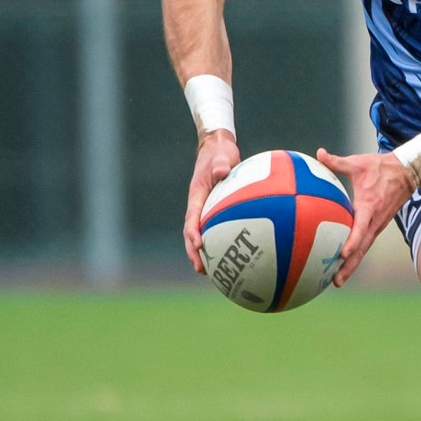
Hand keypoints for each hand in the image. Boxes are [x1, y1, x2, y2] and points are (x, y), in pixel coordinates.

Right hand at [183, 129, 241, 273]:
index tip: (199, 245)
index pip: (192, 217)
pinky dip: (217, 242)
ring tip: (209, 272)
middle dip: (194, 252)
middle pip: (191, 232)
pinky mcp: (213, 210)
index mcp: (197, 194)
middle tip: (200, 269)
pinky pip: (213, 229)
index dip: (193, 232)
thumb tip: (223, 171)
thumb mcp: (222, 154)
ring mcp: (204, 208)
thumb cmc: (220, 152)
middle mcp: (198, 204)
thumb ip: (222, 163)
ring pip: (199, 234)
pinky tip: (229, 256)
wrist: (217, 148)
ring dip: (201, 253)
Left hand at [315, 147, 416, 286]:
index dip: (352, 242)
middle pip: (362, 249)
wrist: (407, 172)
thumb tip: (319, 153)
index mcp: (370, 206)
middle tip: (335, 282)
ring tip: (336, 281)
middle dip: (349, 267)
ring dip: (352, 266)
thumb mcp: (358, 162)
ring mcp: (377, 226)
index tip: (341, 254)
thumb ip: (337, 162)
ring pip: (364, 250)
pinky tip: (343, 264)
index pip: (360, 228)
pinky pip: (365, 244)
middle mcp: (375, 221)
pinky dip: (355, 256)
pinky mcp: (377, 226)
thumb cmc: (381, 167)